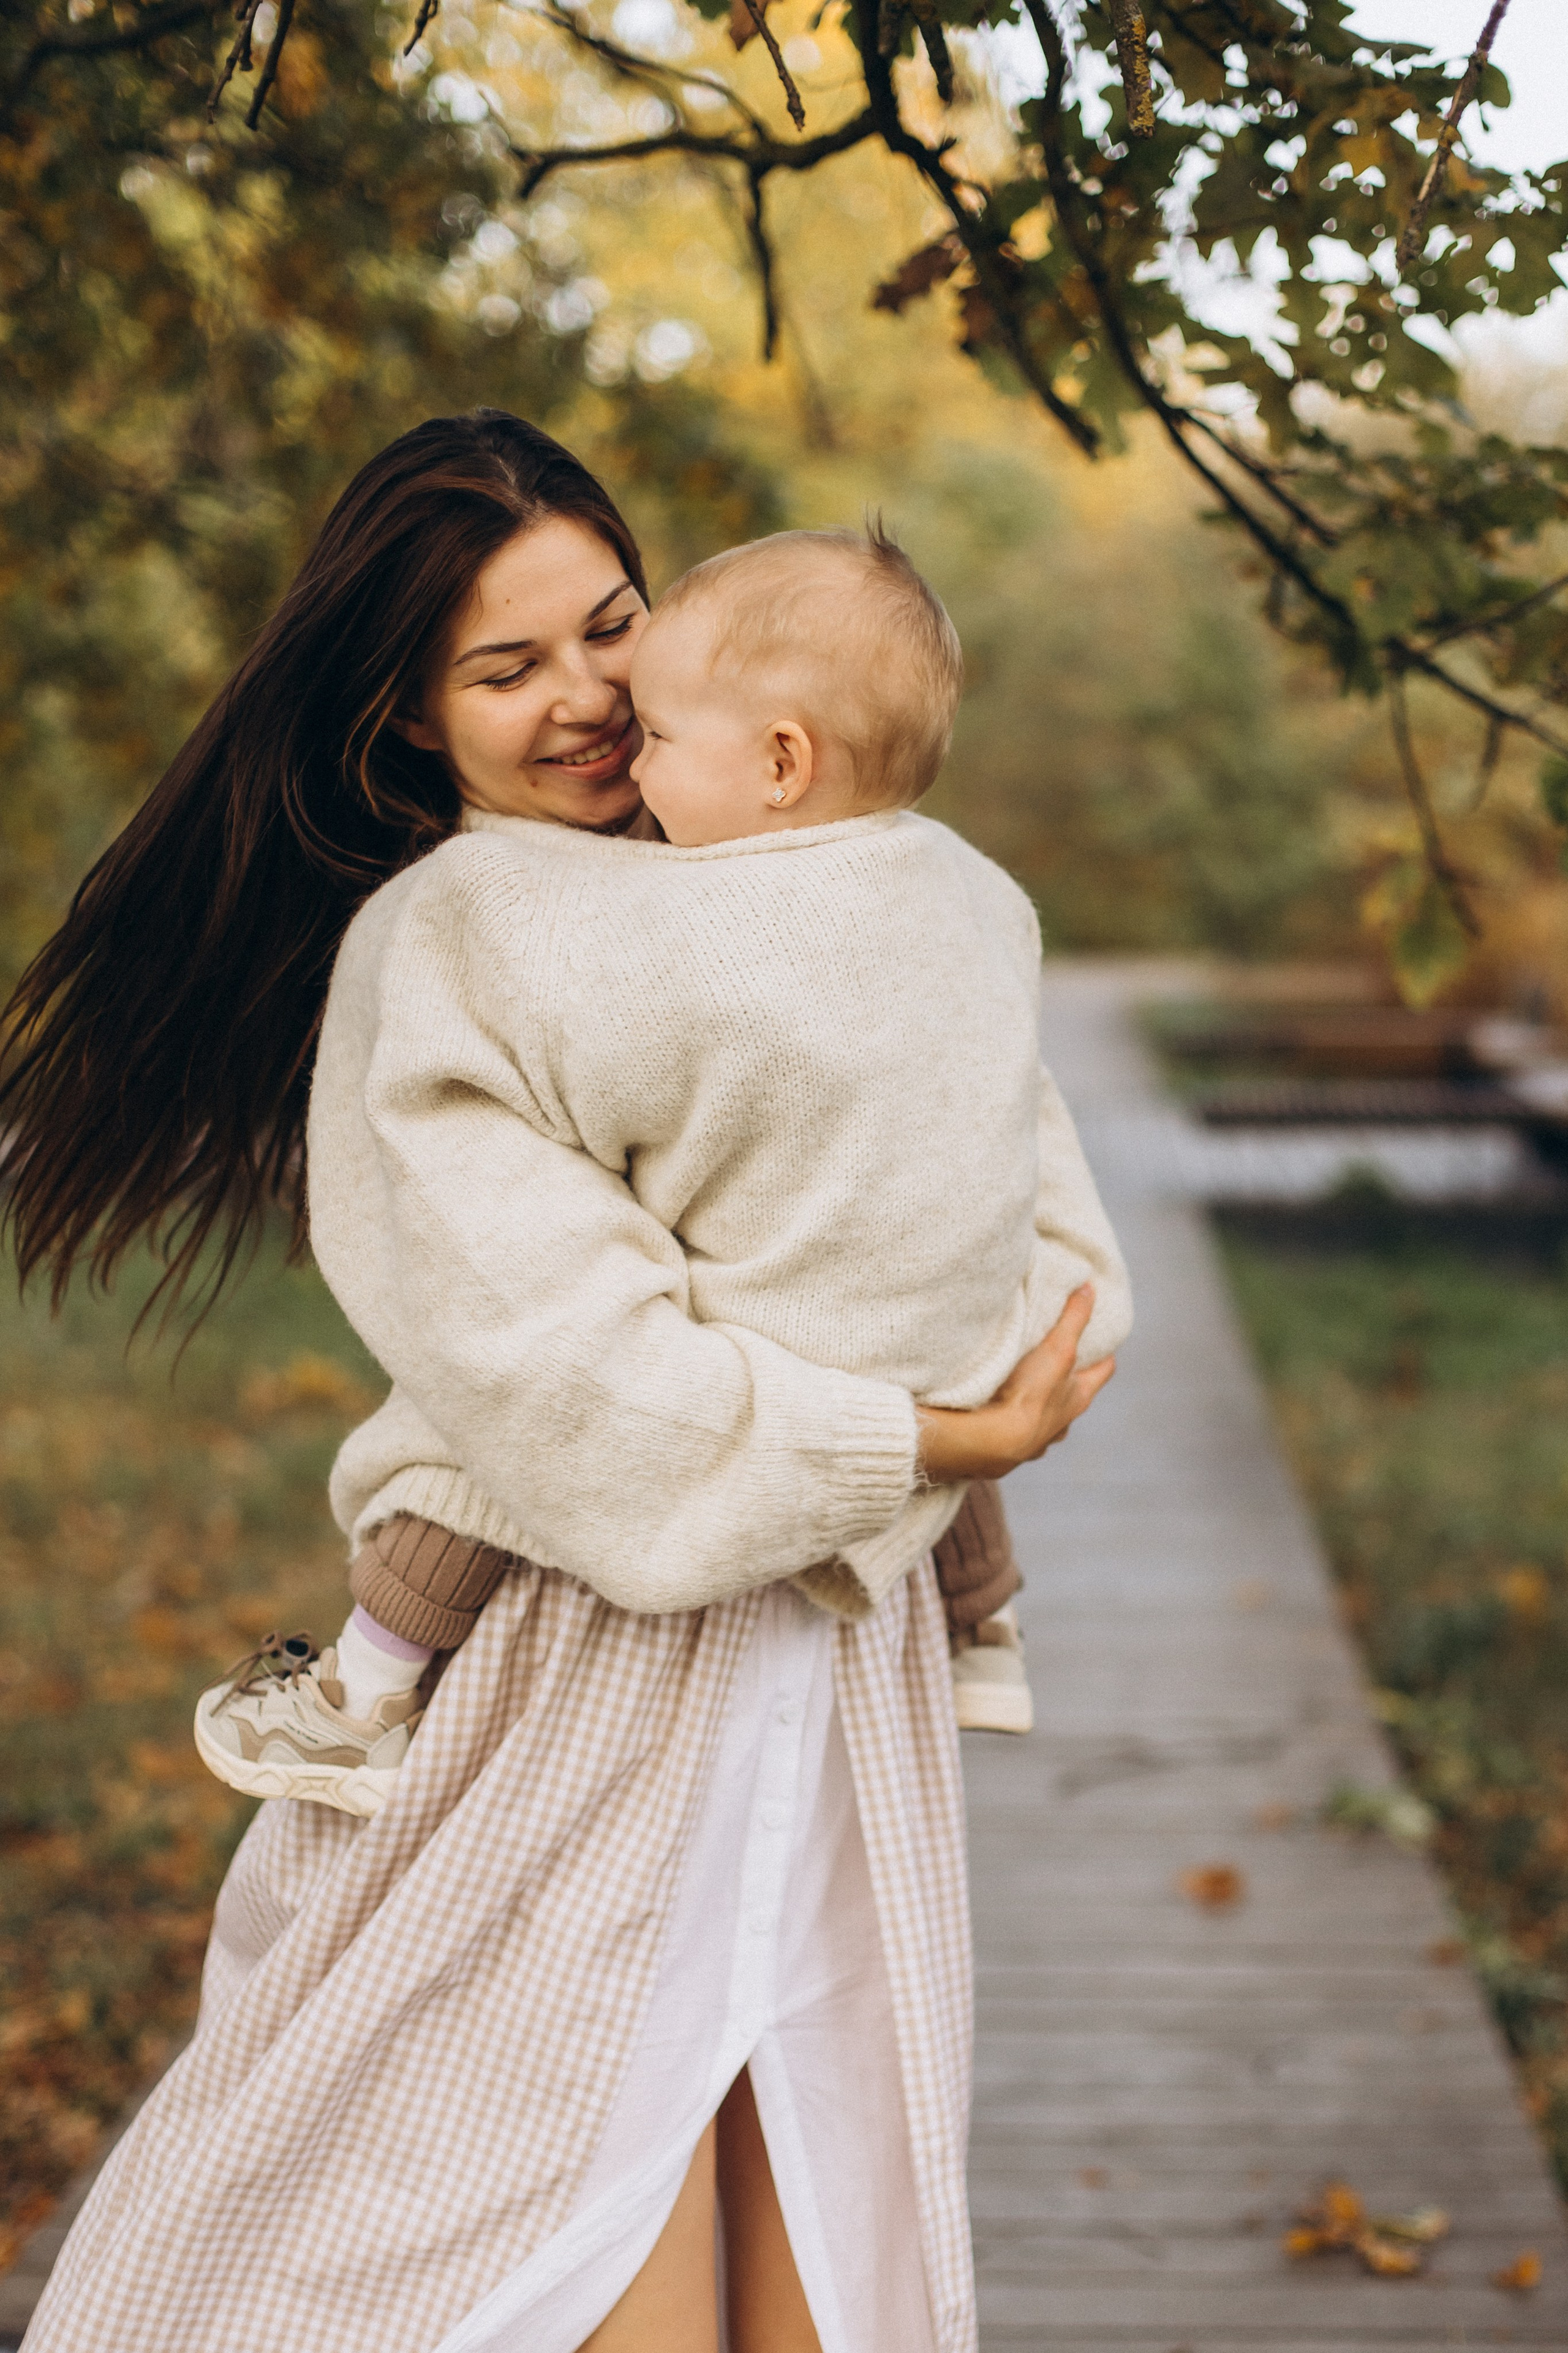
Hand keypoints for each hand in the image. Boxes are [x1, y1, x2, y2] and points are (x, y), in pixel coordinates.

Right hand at [914, 1286, 1114, 1483]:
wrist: (995, 1440)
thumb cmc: (1032, 1394)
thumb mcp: (1058, 1349)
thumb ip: (1074, 1319)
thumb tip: (1090, 1290)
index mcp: (1079, 1397)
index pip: (1103, 1371)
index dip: (1105, 1355)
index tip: (1103, 1342)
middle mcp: (1064, 1421)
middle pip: (1074, 1396)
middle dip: (1069, 1381)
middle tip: (1059, 1360)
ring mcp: (1040, 1437)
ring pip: (1048, 1418)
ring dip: (1041, 1404)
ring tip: (1025, 1386)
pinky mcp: (1014, 1448)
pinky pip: (1019, 1433)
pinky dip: (1014, 1420)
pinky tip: (1001, 1413)